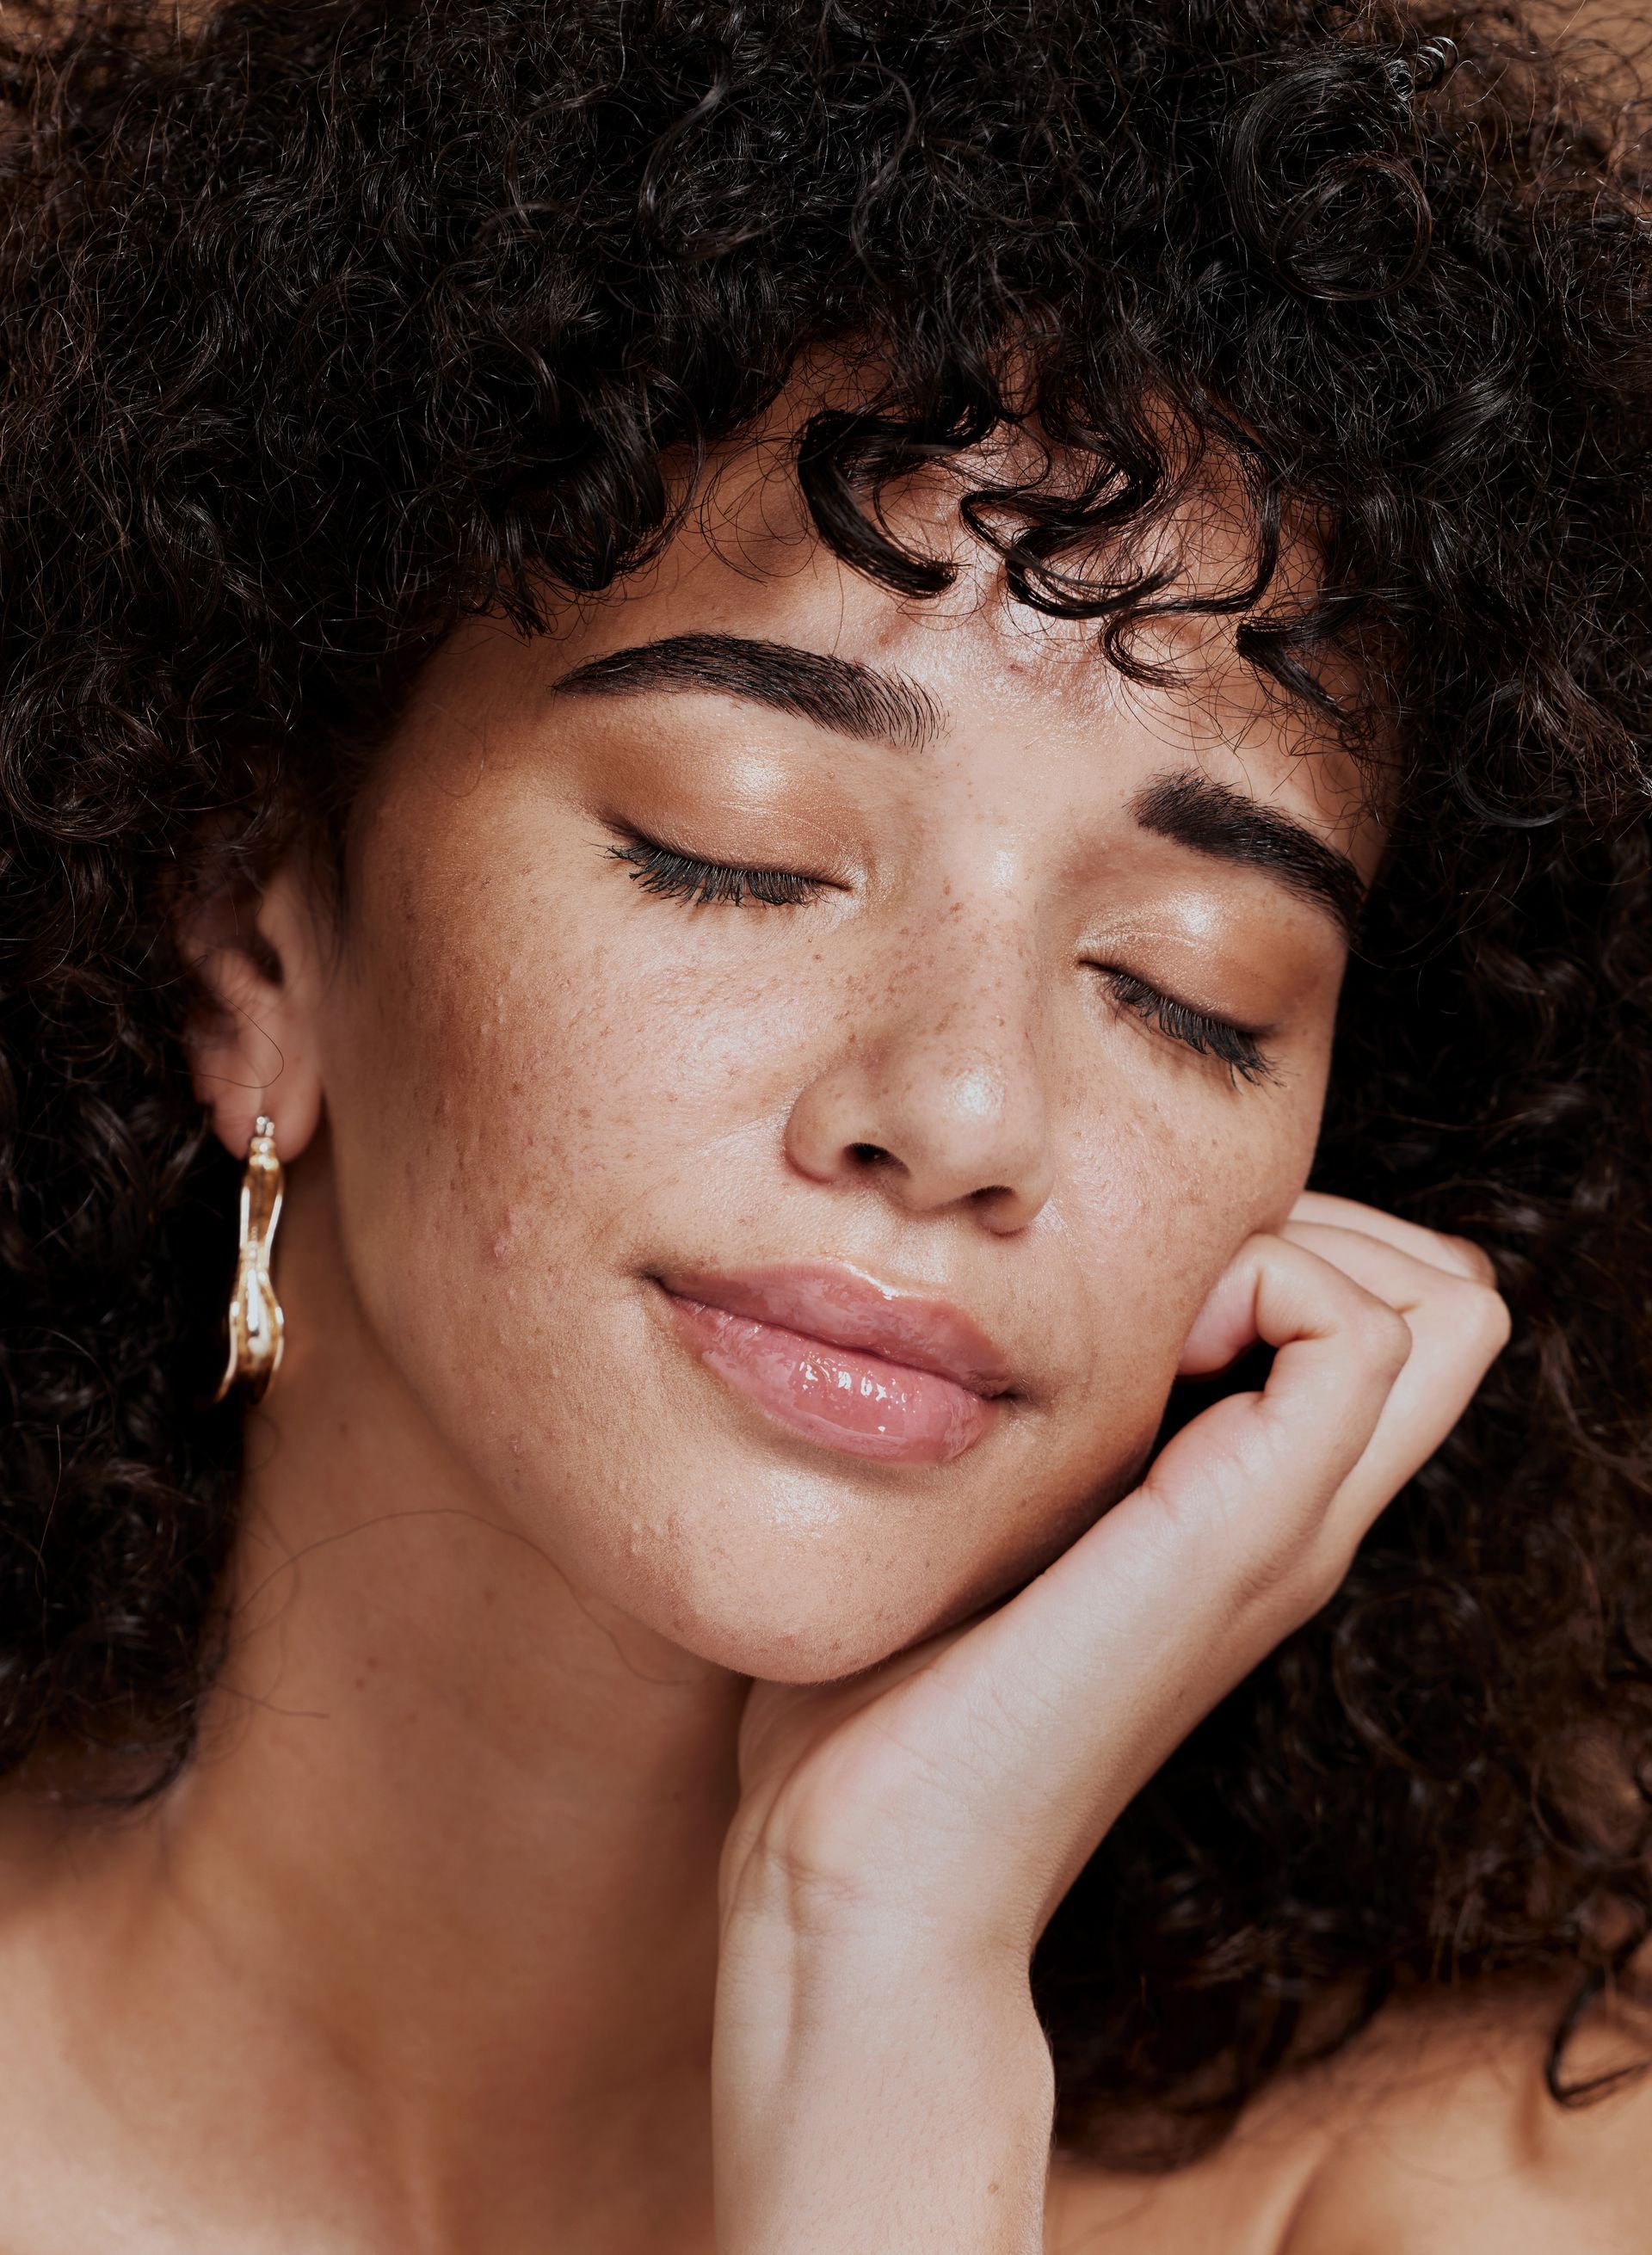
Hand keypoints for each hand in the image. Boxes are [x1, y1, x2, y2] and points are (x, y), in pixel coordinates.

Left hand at [711, 1194, 1509, 2253]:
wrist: (867, 1871)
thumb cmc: (881, 1695)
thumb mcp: (977, 1519)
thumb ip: (1024, 1433)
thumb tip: (964, 1311)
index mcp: (1242, 1509)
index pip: (1389, 1317)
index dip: (1297, 1241)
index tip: (1145, 1281)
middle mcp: (1297, 1516)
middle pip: (1447, 1304)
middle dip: (1327, 1224)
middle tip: (1172, 1273)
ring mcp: (1285, 1532)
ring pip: (1434, 1306)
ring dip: (1301, 1243)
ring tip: (1160, 1309)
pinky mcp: (1241, 1541)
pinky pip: (1357, 1342)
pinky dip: (1270, 1281)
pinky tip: (1146, 1344)